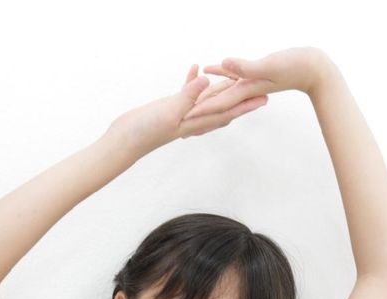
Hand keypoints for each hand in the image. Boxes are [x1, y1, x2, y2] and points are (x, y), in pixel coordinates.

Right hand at [110, 64, 269, 154]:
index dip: (245, 105)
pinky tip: (196, 69)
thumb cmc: (144, 131)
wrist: (123, 141)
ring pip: (207, 99)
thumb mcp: (168, 111)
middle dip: (241, 100)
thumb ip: (187, 96)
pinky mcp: (169, 109)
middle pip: (223, 107)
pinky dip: (193, 82)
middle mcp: (192, 120)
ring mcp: (181, 115)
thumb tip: (207, 81)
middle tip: (260, 90)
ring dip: (221, 89)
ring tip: (237, 79)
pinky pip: (186, 93)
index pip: (226, 112)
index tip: (263, 98)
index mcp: (195, 122)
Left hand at [182, 47, 333, 122]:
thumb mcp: (268, 66)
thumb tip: (224, 64)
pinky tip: (207, 68)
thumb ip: (246, 67)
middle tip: (177, 121)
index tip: (182, 120)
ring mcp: (249, 84)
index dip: (199, 111)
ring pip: (221, 92)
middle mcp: (245, 91)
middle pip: (216, 104)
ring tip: (187, 103)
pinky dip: (218, 73)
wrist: (316, 69)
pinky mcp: (254, 73)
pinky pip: (231, 75)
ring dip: (204, 98)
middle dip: (198, 113)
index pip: (217, 104)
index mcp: (246, 92)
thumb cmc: (297, 67)